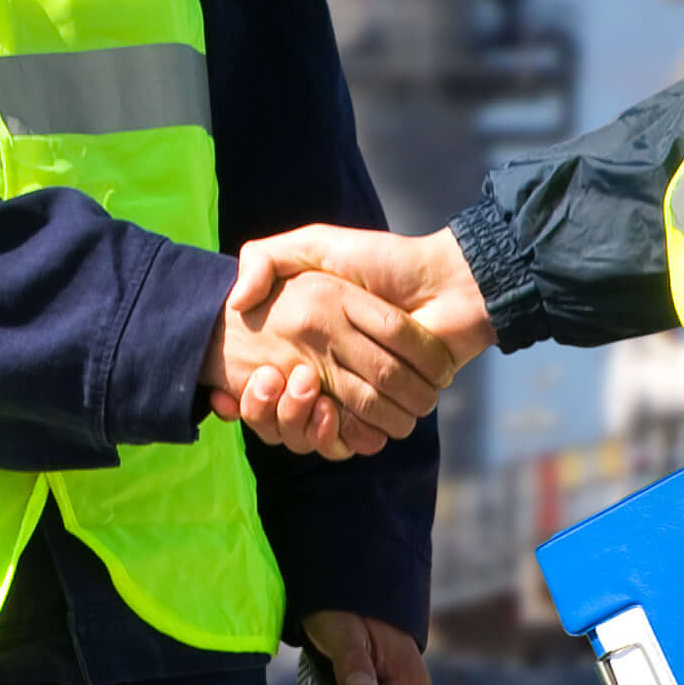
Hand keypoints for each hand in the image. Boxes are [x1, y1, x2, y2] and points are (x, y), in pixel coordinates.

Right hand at [219, 224, 493, 452]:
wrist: (449, 281)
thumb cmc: (386, 259)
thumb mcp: (318, 245)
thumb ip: (268, 259)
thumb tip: (235, 304)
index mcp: (315, 340)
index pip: (268, 382)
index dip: (254, 392)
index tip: (250, 379)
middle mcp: (333, 368)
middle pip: (290, 412)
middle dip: (279, 408)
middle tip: (276, 383)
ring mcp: (362, 391)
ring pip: (318, 430)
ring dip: (307, 424)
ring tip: (308, 395)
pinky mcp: (390, 408)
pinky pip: (355, 439)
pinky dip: (344, 436)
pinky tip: (330, 413)